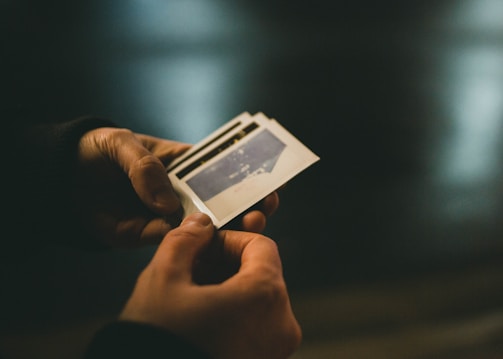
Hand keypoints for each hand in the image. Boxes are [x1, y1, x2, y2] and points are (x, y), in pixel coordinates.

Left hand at [73, 127, 279, 247]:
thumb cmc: (96, 151)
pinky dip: (195, 245)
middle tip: (264, 208)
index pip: (220, 169)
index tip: (271, 179)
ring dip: (228, 228)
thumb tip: (168, 206)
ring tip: (249, 225)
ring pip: (205, 225)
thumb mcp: (121, 145)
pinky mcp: (150, 235)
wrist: (61, 179)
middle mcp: (181, 191)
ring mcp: (168, 214)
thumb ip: (145, 169)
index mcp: (182, 163)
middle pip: (221, 200)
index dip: (246, 174)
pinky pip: (175, 242)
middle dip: (246, 204)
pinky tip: (214, 243)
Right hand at [119, 212, 301, 358]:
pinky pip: (255, 324)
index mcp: (265, 296)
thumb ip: (185, 240)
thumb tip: (200, 224)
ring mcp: (275, 349)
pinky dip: (233, 312)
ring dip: (228, 287)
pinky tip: (200, 316)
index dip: (230, 240)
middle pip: (261, 272)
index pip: (262, 246)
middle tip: (192, 268)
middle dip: (226, 264)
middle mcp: (281, 324)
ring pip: (257, 299)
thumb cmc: (160, 340)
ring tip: (191, 295)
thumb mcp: (163, 278)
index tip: (204, 246)